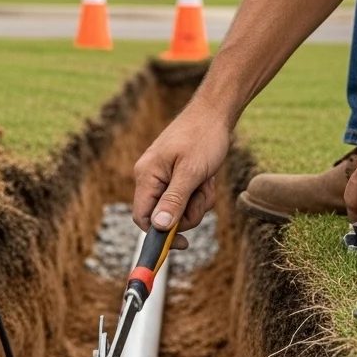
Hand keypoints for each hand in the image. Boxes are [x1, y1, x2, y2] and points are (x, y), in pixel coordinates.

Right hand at [132, 97, 229, 234]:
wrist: (215, 113)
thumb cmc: (203, 137)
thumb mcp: (191, 172)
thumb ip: (174, 200)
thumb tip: (158, 227)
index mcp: (146, 176)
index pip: (142, 218)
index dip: (159, 235)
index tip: (183, 243)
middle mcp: (150, 178)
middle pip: (164, 217)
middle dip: (188, 212)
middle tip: (202, 193)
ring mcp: (163, 178)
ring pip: (179, 209)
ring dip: (197, 201)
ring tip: (206, 180)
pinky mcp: (175, 177)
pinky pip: (186, 198)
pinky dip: (200, 193)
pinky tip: (207, 177)